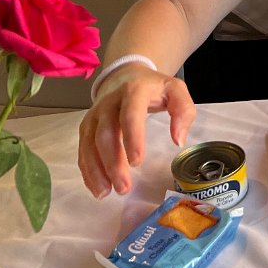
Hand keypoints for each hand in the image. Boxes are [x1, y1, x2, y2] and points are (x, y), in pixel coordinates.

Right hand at [77, 63, 195, 197]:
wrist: (125, 75)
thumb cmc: (154, 87)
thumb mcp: (176, 90)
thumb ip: (184, 111)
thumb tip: (178, 140)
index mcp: (134, 91)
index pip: (130, 114)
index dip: (132, 138)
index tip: (137, 162)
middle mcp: (109, 102)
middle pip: (105, 133)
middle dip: (112, 163)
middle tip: (123, 188)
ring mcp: (94, 114)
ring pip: (89, 143)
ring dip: (96, 170)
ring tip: (105, 193)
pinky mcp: (86, 126)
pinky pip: (82, 149)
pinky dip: (87, 169)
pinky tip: (97, 187)